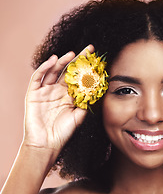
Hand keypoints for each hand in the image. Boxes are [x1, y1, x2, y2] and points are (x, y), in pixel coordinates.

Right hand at [22, 45, 93, 163]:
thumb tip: (99, 91)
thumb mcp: (79, 116)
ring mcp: (45, 91)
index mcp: (69, 96)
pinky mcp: (34, 94)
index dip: (85, 68)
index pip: (78, 78)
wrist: (47, 144)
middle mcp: (57, 91)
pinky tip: (53, 61)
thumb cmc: (63, 132)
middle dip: (77, 60)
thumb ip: (87, 103)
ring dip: (62, 62)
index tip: (95, 58)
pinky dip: (45, 68)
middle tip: (87, 49)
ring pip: (53, 71)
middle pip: (67, 71)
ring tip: (72, 54)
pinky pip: (38, 77)